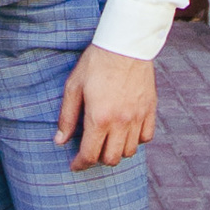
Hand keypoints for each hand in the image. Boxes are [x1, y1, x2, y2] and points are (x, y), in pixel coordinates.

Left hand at [57, 44, 157, 170]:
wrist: (125, 44)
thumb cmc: (96, 63)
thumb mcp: (74, 87)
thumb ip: (67, 116)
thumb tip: (60, 141)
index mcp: (99, 118)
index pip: (90, 155)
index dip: (80, 164)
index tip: (75, 165)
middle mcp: (121, 122)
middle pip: (111, 159)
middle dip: (98, 159)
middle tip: (90, 150)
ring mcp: (138, 117)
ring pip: (129, 151)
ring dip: (117, 151)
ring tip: (107, 141)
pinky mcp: (150, 109)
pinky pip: (146, 137)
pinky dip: (136, 141)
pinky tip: (126, 132)